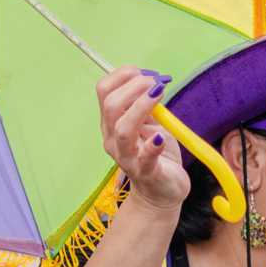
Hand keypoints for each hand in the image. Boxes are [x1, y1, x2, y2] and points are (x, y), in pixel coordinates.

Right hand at [97, 66, 187, 211]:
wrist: (161, 193)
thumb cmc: (156, 154)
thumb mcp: (150, 124)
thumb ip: (146, 105)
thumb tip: (152, 80)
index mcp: (111, 123)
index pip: (104, 91)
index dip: (122, 76)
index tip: (143, 72)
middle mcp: (113, 139)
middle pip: (111, 106)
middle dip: (134, 87)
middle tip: (155, 83)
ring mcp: (127, 158)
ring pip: (123, 129)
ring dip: (141, 107)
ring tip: (159, 94)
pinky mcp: (146, 173)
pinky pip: (145, 158)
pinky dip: (152, 145)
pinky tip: (160, 136)